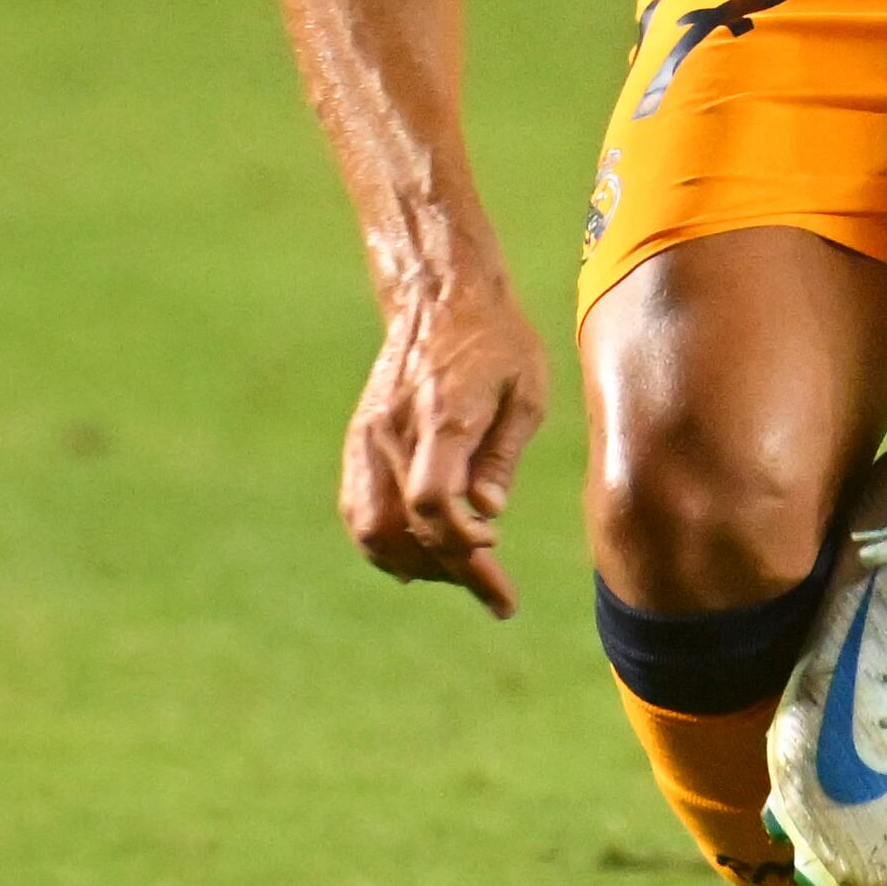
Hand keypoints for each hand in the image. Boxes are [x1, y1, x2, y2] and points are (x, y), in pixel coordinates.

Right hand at [340, 270, 551, 616]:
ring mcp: (368, 438)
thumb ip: (505, 454)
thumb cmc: (500, 343)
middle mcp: (394, 431)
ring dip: (412, 562)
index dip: (459, 540)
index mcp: (442, 416)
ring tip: (459, 573)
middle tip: (492, 587)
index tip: (495, 547)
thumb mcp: (528, 392)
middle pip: (400, 526)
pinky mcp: (359, 440)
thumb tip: (489, 514)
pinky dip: (384, 542)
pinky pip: (358, 508)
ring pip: (369, 527)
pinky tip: (418, 555)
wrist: (441, 298)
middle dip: (447, 568)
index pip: (431, 500)